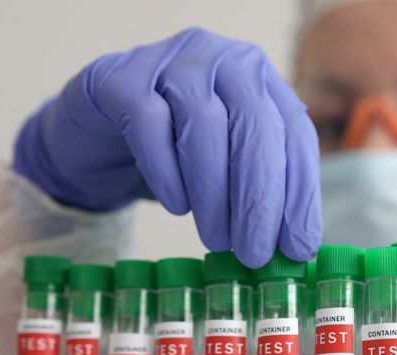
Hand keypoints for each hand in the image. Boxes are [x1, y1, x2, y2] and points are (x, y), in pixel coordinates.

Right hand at [14, 28, 320, 266]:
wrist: (95, 136)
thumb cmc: (174, 155)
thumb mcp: (226, 168)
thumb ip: (260, 192)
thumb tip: (294, 248)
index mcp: (260, 79)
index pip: (294, 132)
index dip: (301, 193)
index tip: (298, 246)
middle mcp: (222, 58)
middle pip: (255, 126)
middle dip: (260, 199)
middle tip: (254, 253)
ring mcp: (170, 61)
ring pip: (204, 126)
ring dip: (214, 195)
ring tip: (217, 240)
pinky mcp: (120, 78)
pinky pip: (149, 125)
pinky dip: (168, 173)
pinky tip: (177, 207)